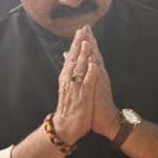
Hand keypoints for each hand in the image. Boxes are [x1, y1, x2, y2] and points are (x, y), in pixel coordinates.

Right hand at [51, 26, 95, 144]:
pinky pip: (87, 85)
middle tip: (83, 30)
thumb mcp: (67, 85)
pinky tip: (93, 66)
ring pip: (80, 70)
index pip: (72, 57)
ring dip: (83, 56)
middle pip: (75, 59)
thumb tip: (67, 54)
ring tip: (87, 43)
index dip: (76, 43)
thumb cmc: (68, 105)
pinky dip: (90, 75)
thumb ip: (68, 69)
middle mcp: (70, 81)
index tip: (81, 29)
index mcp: (67, 77)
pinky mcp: (82, 99)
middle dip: (79, 44)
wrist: (65, 127)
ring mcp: (76, 89)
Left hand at [81, 28, 120, 139]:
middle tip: (86, 27)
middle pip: (95, 55)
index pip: (91, 54)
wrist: (107, 120)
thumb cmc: (96, 104)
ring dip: (93, 52)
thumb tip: (70, 57)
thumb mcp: (88, 85)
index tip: (83, 28)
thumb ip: (82, 70)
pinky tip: (93, 60)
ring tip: (89, 38)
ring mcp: (100, 83)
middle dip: (90, 41)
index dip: (87, 41)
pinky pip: (97, 79)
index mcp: (95, 73)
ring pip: (96, 64)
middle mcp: (99, 75)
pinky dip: (95, 69)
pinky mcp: (100, 92)